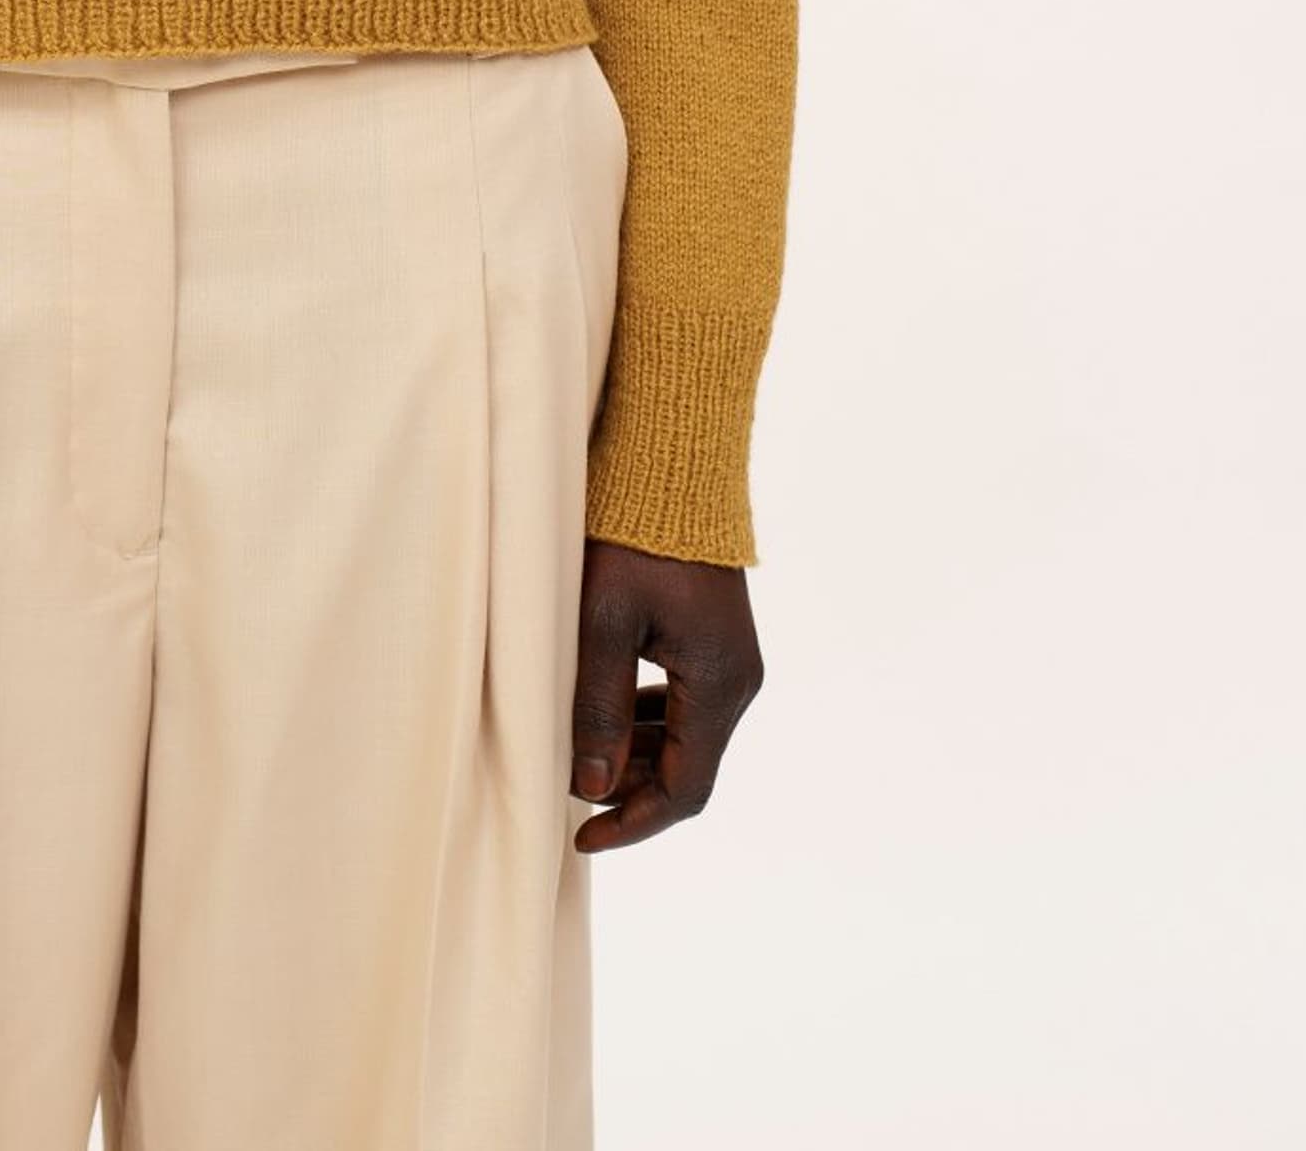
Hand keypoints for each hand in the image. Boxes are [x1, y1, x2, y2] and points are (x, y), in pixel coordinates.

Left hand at [569, 537, 762, 853]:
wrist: (674, 467)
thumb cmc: (634, 539)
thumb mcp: (604, 622)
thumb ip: (599, 706)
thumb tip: (591, 788)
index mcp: (720, 684)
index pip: (684, 788)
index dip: (633, 823)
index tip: (581, 838)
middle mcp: (738, 679)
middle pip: (687, 766)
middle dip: (629, 791)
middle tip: (567, 795)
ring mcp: (731, 659)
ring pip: (683, 736)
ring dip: (634, 755)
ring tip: (578, 758)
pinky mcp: (715, 639)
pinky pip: (683, 701)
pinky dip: (644, 720)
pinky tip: (603, 714)